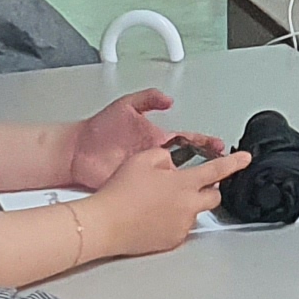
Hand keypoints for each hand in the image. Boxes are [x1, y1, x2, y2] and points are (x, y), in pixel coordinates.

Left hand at [65, 91, 215, 189]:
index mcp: (156, 138)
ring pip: (174, 181)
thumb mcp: (125, 106)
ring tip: (206, 187)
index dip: (205, 143)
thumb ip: (147, 99)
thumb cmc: (98, 130)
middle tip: (222, 170)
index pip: (187, 141)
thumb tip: (168, 99)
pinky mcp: (136, 188)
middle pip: (187, 164)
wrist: (76, 151)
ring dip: (189, 184)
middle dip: (206, 168)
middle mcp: (155, 158)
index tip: (219, 146)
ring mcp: (147, 175)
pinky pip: (156, 194)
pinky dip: (168, 198)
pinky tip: (178, 200)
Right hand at [70, 144, 250, 258]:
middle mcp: (188, 206)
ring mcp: (181, 226)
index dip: (234, 163)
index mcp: (184, 184)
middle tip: (187, 185)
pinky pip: (181, 227)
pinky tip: (153, 216)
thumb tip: (172, 165)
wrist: (104, 224)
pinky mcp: (172, 240)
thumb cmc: (119, 192)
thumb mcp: (142, 159)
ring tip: (158, 202)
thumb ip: (164, 156)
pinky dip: (173, 220)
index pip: (217, 170)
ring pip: (194, 212)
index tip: (246, 159)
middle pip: (213, 197)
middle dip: (207, 189)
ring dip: (185, 205)